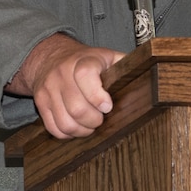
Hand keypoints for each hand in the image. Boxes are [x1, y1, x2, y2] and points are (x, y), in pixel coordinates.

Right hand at [7, 34, 125, 138]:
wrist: (51, 57)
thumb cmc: (86, 61)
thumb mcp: (107, 56)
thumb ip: (125, 65)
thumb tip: (149, 75)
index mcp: (82, 61)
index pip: (85, 76)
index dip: (97, 96)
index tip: (108, 107)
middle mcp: (62, 73)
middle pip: (77, 107)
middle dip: (94, 120)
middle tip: (101, 119)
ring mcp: (49, 89)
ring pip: (65, 122)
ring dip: (82, 131)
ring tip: (90, 125)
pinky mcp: (40, 103)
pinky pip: (54, 128)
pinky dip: (68, 134)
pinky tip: (77, 127)